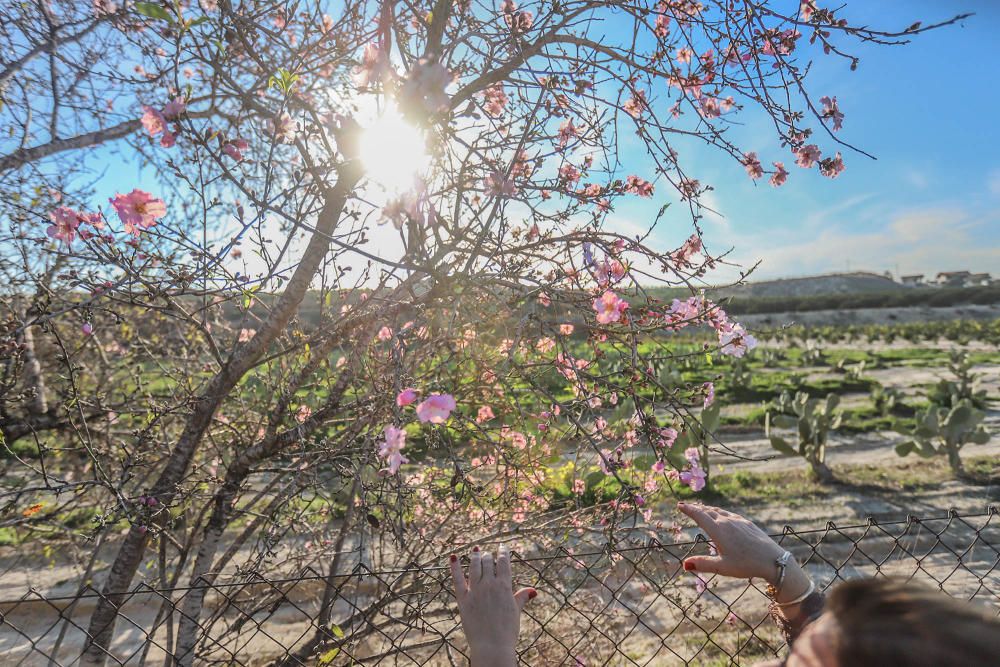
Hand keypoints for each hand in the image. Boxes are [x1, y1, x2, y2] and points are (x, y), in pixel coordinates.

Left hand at [450, 545, 536, 666]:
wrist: (492, 646)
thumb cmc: (507, 631)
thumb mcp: (516, 611)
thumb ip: (522, 597)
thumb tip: (533, 590)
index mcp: (504, 586)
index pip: (504, 562)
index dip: (503, 552)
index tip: (502, 547)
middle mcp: (489, 585)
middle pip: (488, 562)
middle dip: (488, 555)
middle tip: (488, 554)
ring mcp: (475, 591)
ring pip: (474, 566)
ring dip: (475, 557)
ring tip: (475, 551)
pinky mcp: (463, 599)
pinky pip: (457, 579)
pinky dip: (454, 567)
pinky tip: (453, 557)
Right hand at [678, 502, 810, 604]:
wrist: (773, 560)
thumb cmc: (746, 565)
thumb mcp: (722, 567)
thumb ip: (703, 564)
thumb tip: (684, 565)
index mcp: (718, 530)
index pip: (700, 516)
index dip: (689, 510)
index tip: (680, 506)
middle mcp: (727, 522)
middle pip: (708, 511)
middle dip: (696, 508)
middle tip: (687, 506)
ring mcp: (739, 521)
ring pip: (720, 511)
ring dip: (708, 509)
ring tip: (702, 509)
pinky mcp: (748, 523)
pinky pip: (729, 514)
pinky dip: (720, 512)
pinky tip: (722, 516)